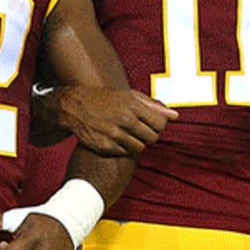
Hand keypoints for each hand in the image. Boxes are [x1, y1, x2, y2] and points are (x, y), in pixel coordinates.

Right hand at [52, 84, 175, 155]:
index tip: (151, 123)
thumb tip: (175, 116)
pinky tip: (116, 138)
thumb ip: (153, 106)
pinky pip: (125, 153)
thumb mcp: (129, 96)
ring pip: (140, 148)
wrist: (75, 107)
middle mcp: (125, 121)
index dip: (159, 125)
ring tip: (126, 133)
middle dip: (149, 135)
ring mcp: (115, 135)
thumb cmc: (105, 100)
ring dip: (136, 142)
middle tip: (139, 129)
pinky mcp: (106, 147)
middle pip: (152, 138)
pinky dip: (123, 148)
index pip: (161, 124)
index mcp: (133, 106)